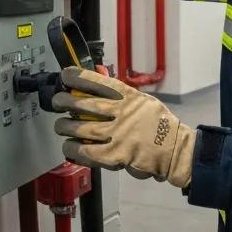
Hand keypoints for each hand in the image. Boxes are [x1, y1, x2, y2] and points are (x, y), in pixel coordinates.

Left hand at [52, 67, 195, 187]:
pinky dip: (74, 148)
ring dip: (65, 126)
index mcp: (130, 97)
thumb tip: (99, 85)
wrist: (175, 150)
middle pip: (84, 104)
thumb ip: (123, 96)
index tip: (65, 75)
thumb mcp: (144, 102)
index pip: (99, 82)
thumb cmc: (159, 125)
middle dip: (64, 102)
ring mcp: (118, 135)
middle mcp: (122, 113)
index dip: (78, 77)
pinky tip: (68, 146)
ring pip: (81, 129)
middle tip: (56, 102)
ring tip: (60, 126)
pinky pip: (87, 151)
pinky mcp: (115, 156)